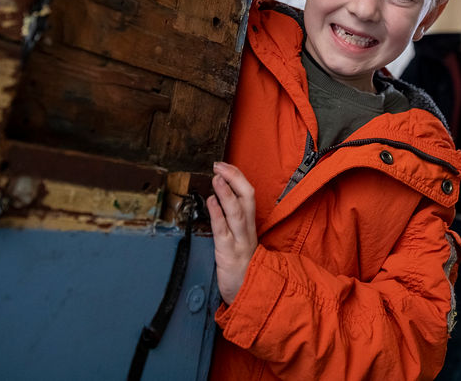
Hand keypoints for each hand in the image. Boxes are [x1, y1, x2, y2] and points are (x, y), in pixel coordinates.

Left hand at [207, 161, 258, 303]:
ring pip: (236, 212)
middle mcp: (247, 229)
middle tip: (219, 165)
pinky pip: (223, 231)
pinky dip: (217, 214)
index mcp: (249, 224)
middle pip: (247, 197)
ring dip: (227, 193)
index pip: (248, 194)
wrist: (249, 294)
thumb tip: (219, 197)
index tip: (224, 165)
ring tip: (216, 178)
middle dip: (234, 178)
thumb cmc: (243, 266)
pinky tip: (211, 202)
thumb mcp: (241, 239)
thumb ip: (234, 220)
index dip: (237, 177)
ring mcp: (239, 241)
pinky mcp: (228, 254)